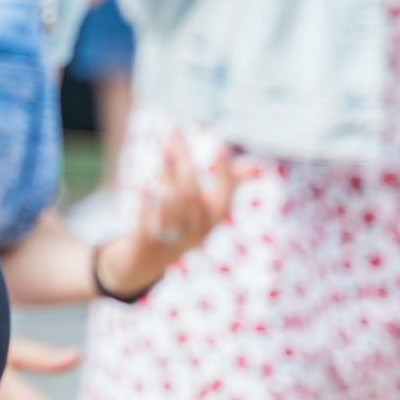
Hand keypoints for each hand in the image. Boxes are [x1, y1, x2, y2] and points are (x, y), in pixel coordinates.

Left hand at [100, 135, 241, 294]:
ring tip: (161, 154)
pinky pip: (148, 226)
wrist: (143, 264)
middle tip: (172, 135)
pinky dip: (147, 207)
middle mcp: (195, 232)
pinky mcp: (145, 246)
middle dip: (183, 163)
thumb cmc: (178, 226)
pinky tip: (143, 187)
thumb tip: (256, 166)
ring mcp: (171, 240)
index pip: (224, 195)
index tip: (222, 145)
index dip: (224, 173)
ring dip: (167, 179)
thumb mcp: (202, 207)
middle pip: (191, 194)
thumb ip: (226, 184)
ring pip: (172, 209)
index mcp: (210, 220)